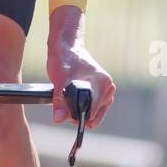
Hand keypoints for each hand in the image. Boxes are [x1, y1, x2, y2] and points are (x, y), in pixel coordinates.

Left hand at [46, 5, 114, 128]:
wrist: (66, 47)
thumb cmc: (64, 59)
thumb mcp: (59, 81)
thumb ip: (60, 101)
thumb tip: (58, 119)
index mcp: (103, 83)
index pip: (92, 111)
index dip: (77, 115)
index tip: (65, 113)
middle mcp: (108, 88)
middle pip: (94, 113)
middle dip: (79, 114)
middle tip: (64, 107)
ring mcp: (105, 90)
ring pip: (94, 112)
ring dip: (80, 111)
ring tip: (67, 103)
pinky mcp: (100, 91)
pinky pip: (93, 107)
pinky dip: (82, 108)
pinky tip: (72, 103)